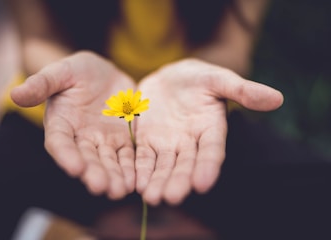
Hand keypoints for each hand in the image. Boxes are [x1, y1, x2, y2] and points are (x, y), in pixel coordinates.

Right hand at [11, 51, 135, 198]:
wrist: (103, 74)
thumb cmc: (77, 71)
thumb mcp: (61, 72)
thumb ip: (42, 83)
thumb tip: (15, 94)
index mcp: (61, 123)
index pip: (60, 142)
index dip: (66, 155)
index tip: (75, 168)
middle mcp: (81, 138)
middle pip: (86, 158)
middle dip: (94, 173)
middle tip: (102, 187)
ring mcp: (103, 141)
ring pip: (108, 162)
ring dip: (114, 176)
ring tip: (120, 190)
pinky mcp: (123, 139)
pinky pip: (127, 156)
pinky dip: (131, 168)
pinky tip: (137, 180)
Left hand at [135, 59, 282, 204]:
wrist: (170, 78)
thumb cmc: (198, 78)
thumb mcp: (219, 79)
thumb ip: (243, 90)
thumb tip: (277, 98)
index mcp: (211, 129)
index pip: (212, 151)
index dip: (208, 166)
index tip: (203, 183)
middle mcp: (190, 142)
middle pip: (185, 165)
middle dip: (179, 181)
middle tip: (171, 197)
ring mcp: (168, 144)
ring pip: (163, 166)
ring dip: (157, 181)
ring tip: (151, 197)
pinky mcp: (147, 141)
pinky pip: (143, 157)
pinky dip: (140, 170)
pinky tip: (135, 183)